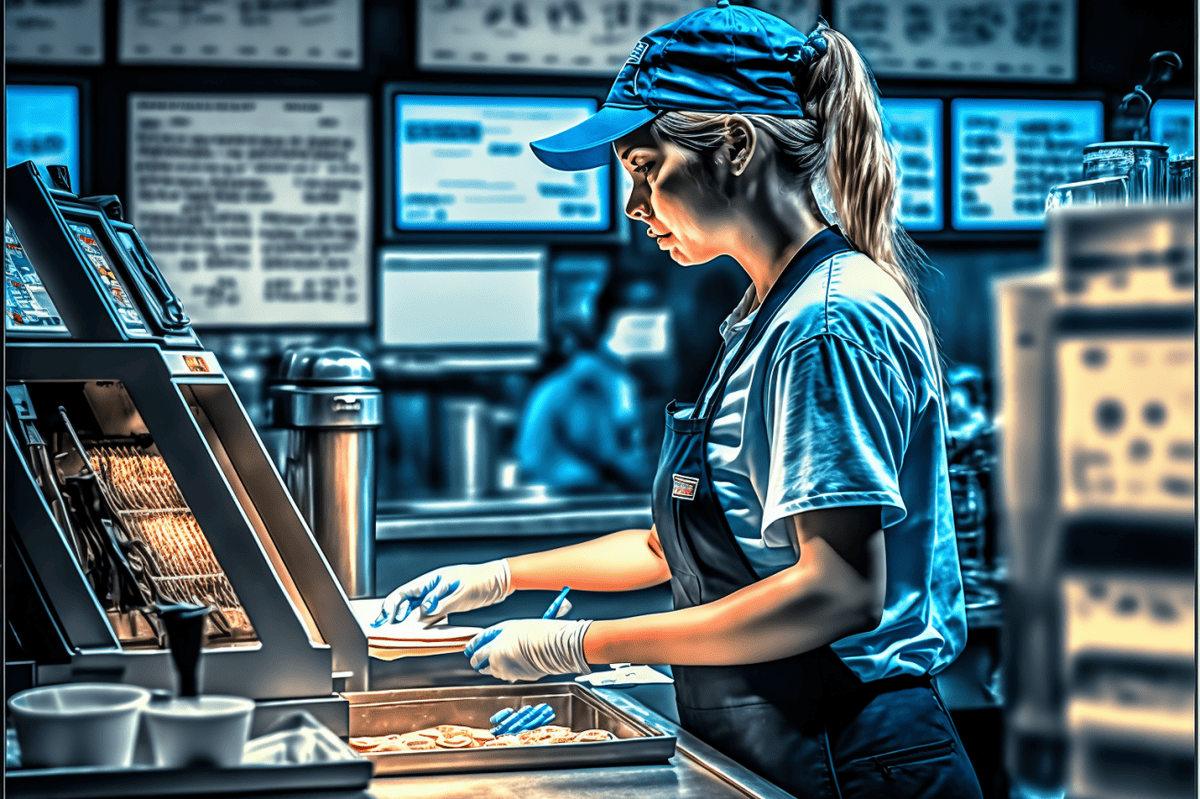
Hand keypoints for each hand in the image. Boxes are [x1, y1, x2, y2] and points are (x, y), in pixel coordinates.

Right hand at [375, 560, 512, 625]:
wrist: (499, 581)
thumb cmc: (482, 581)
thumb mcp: (460, 592)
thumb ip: (441, 602)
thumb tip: (425, 610)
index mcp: (432, 580)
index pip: (405, 592)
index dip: (392, 605)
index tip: (386, 617)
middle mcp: (432, 587)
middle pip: (406, 601)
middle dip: (392, 613)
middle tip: (380, 627)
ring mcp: (438, 596)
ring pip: (416, 609)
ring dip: (405, 619)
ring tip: (394, 632)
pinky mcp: (446, 604)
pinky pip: (429, 614)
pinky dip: (422, 622)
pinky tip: (417, 631)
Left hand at [464, 619, 593, 681]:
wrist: (553, 647)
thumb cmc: (538, 632)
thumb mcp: (515, 627)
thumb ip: (501, 635)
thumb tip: (492, 643)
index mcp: (496, 639)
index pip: (477, 644)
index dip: (472, 647)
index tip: (469, 650)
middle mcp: (497, 655)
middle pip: (480, 661)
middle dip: (477, 660)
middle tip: (477, 659)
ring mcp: (505, 668)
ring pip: (493, 670)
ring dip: (493, 666)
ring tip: (503, 659)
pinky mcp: (515, 677)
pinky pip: (507, 674)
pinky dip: (508, 670)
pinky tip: (517, 662)